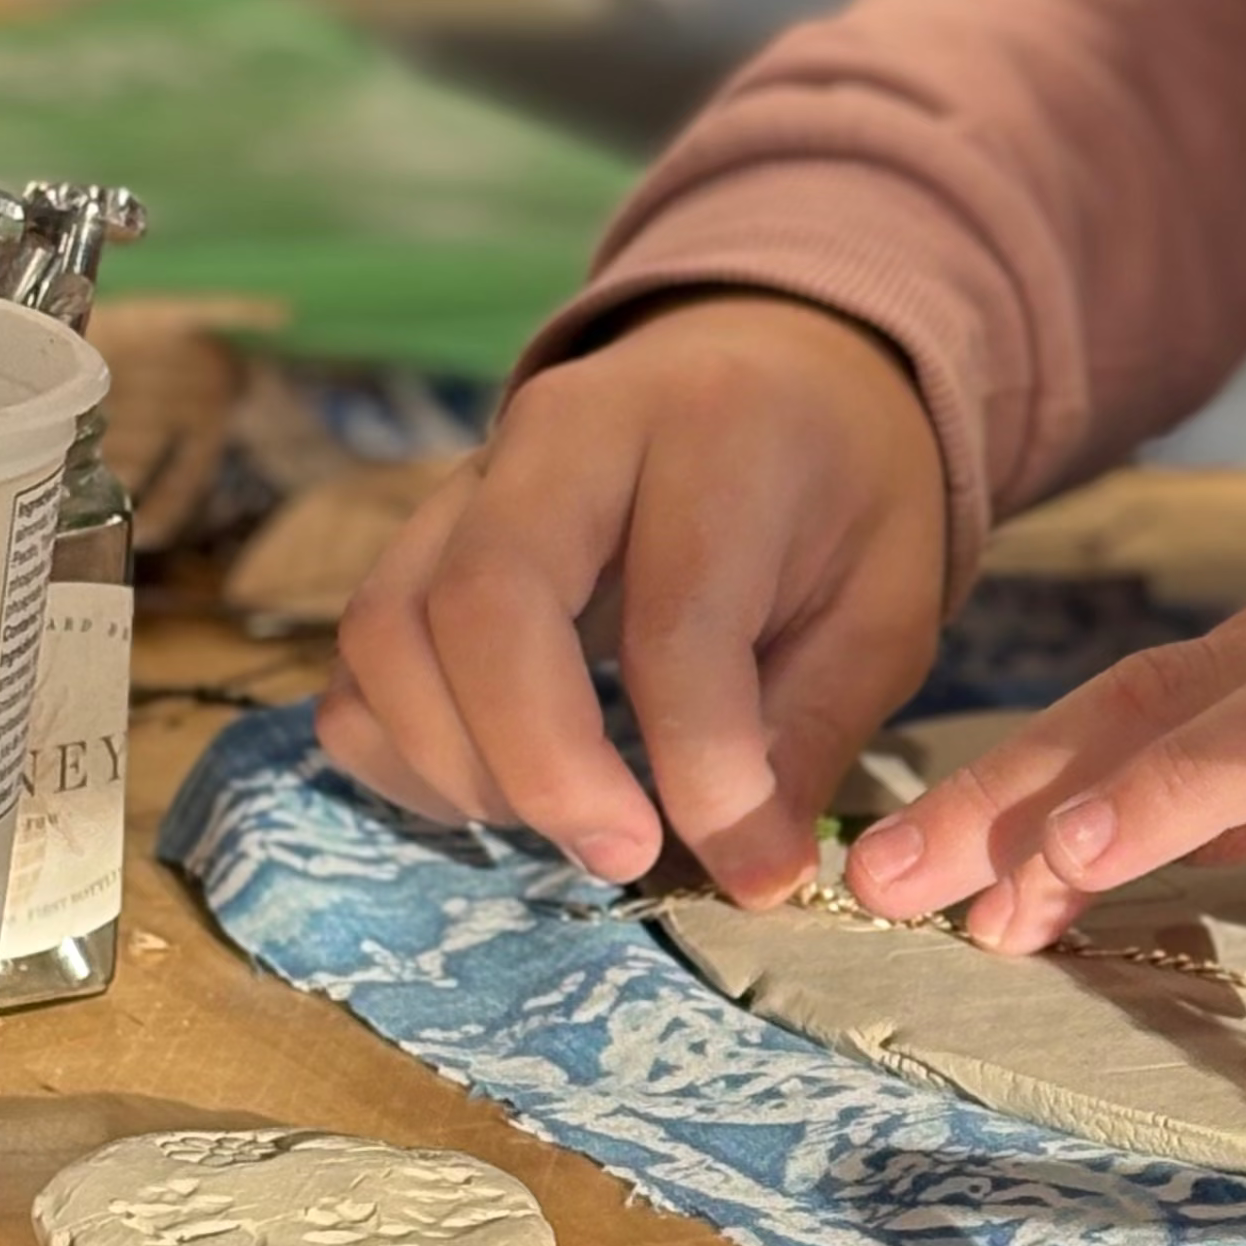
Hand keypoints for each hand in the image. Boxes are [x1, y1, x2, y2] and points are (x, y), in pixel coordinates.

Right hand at [320, 291, 949, 902]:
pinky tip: (503, 787)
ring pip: (390, 627)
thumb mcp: (885, 601)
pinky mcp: (422, 527)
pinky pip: (360, 654)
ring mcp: (474, 471)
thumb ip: (813, 732)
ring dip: (459, 763)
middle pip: (486, 601)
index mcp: (717, 429)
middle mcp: (571, 428)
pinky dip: (404, 748)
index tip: (748, 858)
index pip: (676, 614)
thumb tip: (754, 876)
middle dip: (543, 765)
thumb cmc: (840, 492)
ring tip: (570, 818)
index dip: (700, 763)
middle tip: (624, 854)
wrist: (775, 369)